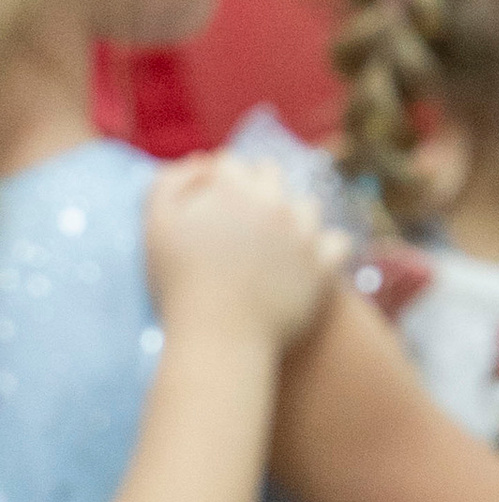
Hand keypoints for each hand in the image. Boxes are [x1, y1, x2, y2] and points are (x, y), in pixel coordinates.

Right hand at [145, 156, 349, 348]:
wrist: (219, 339)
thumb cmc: (180, 285)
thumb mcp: (157, 225)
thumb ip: (169, 183)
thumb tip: (202, 163)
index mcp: (233, 189)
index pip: (231, 165)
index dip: (219, 180)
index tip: (213, 201)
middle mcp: (274, 204)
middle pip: (271, 177)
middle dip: (256, 189)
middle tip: (242, 217)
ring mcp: (304, 234)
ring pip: (307, 205)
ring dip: (293, 214)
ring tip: (276, 237)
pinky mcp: (325, 266)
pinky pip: (338, 242)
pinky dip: (326, 247)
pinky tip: (309, 258)